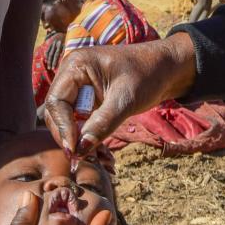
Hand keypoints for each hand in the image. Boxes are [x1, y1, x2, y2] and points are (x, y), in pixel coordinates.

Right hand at [42, 34, 197, 155]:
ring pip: (68, 120)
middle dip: (69, 136)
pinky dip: (90, 137)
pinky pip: (81, 122)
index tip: (74, 150)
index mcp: (76, 65)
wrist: (168, 68)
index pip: (56, 102)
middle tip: (83, 158)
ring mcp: (79, 88)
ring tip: (100, 158)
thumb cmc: (148, 73)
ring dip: (80, 140)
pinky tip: (104, 154)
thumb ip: (102, 123)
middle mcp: (71, 75)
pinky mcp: (89, 100)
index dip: (63, 128)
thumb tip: (80, 149)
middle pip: (57, 113)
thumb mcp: (126, 99)